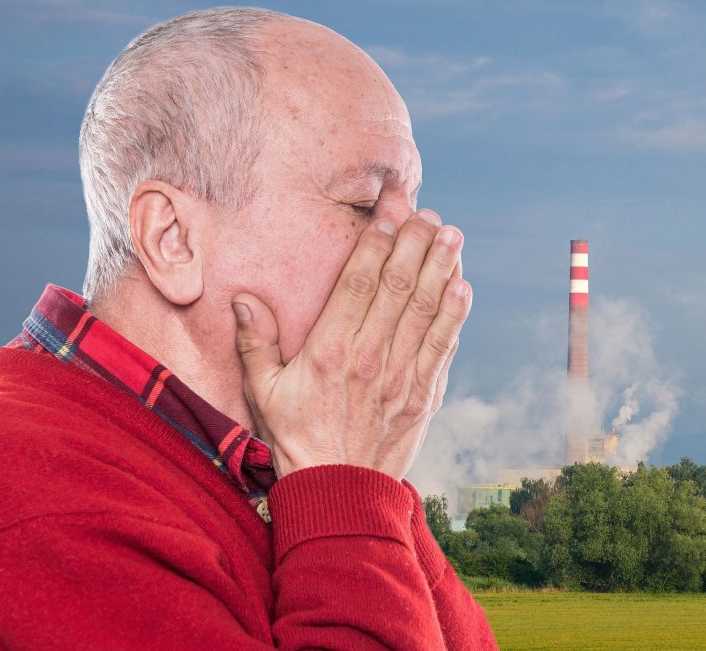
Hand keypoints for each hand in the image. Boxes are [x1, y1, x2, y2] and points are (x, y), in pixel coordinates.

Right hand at [231, 209, 470, 479]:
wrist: (338, 493)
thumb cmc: (296, 440)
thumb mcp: (263, 393)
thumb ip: (254, 343)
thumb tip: (243, 299)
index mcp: (329, 351)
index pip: (358, 283)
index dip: (377, 243)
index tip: (390, 214)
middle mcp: (369, 358)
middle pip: (398, 288)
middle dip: (415, 244)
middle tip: (428, 213)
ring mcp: (400, 377)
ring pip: (426, 312)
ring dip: (442, 270)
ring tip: (452, 236)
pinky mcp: (423, 396)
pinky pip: (442, 347)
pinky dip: (454, 315)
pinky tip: (462, 287)